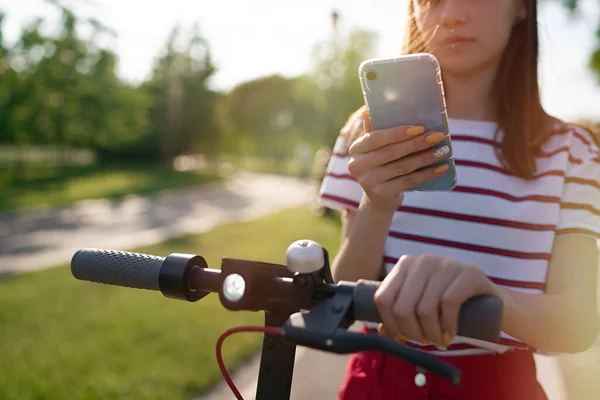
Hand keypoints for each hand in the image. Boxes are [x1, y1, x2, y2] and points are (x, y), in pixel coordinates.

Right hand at [347, 110, 449, 211]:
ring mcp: (368, 182)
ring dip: (425, 158)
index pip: (376, 138)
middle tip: (438, 136)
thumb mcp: (375, 148)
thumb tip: (369, 111)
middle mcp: (357, 166)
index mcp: (356, 149)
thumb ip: (374, 131)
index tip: (420, 128)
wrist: (379, 197)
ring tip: (443, 151)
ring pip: (402, 167)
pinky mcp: (382, 194)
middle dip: (417, 144)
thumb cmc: (381, 164)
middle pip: (391, 152)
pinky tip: (441, 168)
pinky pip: (408, 181)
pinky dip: (426, 174)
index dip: (398, 133)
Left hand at [374, 254, 499, 347]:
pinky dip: (448, 325)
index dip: (390, 323)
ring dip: (431, 334)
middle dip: (412, 333)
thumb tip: (382, 331)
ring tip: (439, 341)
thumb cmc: (448, 306)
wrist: (490, 301)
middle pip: (402, 307)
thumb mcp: (420, 309)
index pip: (383, 298)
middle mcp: (424, 260)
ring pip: (425, 309)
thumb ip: (400, 316)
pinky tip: (451, 333)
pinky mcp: (469, 272)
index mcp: (405, 265)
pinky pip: (449, 303)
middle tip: (424, 342)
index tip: (402, 338)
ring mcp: (447, 264)